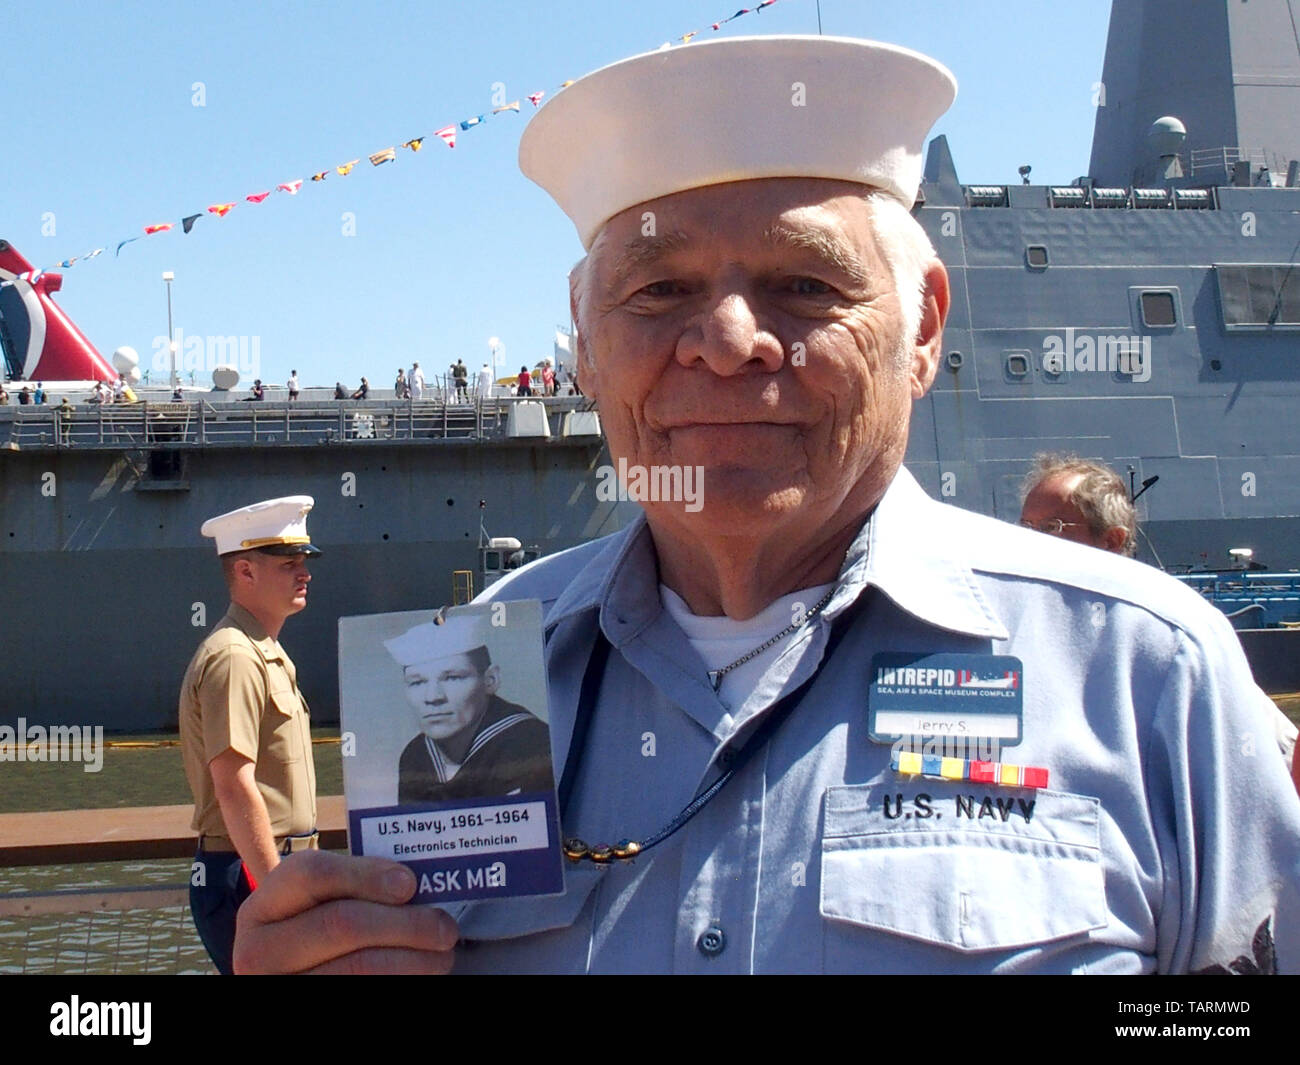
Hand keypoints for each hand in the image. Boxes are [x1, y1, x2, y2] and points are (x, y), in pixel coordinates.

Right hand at [233, 851, 458, 973]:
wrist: (292, 975)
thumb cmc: (317, 929)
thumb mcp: (319, 905)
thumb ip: (356, 887)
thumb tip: (418, 883)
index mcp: (264, 906)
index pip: (312, 875)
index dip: (365, 875)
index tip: (410, 884)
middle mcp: (258, 950)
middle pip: (341, 923)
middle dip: (405, 924)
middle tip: (445, 928)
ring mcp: (278, 986)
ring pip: (357, 967)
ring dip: (412, 961)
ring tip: (442, 955)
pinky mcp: (300, 1008)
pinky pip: (360, 993)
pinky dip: (398, 981)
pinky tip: (418, 973)